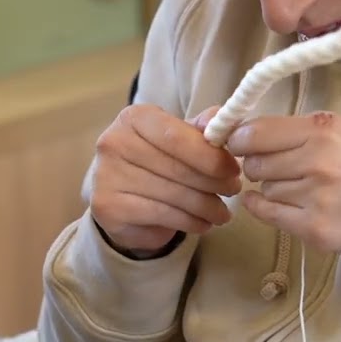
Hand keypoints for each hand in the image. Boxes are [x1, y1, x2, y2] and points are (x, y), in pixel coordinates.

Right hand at [90, 104, 241, 253]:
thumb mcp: (179, 139)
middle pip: (177, 168)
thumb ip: (201, 130)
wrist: (121, 198)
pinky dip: (189, 222)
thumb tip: (223, 120)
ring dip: (206, 207)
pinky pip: (162, 215)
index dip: (210, 155)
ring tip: (222, 212)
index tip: (233, 169)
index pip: (177, 136)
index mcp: (134, 118)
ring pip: (173, 195)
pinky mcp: (109, 208)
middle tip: (233, 191)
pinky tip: (202, 223)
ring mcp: (107, 176)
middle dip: (213, 183)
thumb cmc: (156, 161)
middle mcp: (114, 143)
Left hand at [223, 110, 340, 255]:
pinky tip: (267, 201)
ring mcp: (315, 198)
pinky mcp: (313, 229)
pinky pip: (267, 213)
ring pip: (263, 187)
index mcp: (323, 129)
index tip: (238, 141)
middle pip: (254, 162)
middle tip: (276, 165)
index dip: (239, 137)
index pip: (255, 132)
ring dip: (271, 186)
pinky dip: (261, 206)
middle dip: (257, 162)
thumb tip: (243, 132)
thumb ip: (296, 130)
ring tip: (298, 186)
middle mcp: (317, 161)